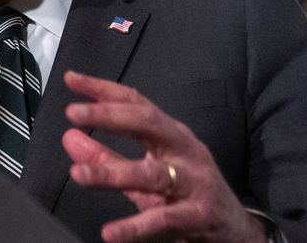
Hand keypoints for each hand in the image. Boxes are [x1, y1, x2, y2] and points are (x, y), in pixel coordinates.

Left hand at [61, 71, 265, 242]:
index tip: (72, 79)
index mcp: (169, 134)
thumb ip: (106, 156)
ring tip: (78, 175)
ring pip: (152, 174)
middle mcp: (183, 150)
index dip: (103, 89)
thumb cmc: (187, 194)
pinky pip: (163, 219)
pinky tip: (110, 232)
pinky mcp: (198, 215)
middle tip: (74, 113)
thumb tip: (70, 138)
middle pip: (146, 123)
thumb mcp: (145, 172)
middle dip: (109, 115)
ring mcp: (193, 182)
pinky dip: (135, 228)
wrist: (235, 230)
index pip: (135, 102)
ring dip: (112, 174)